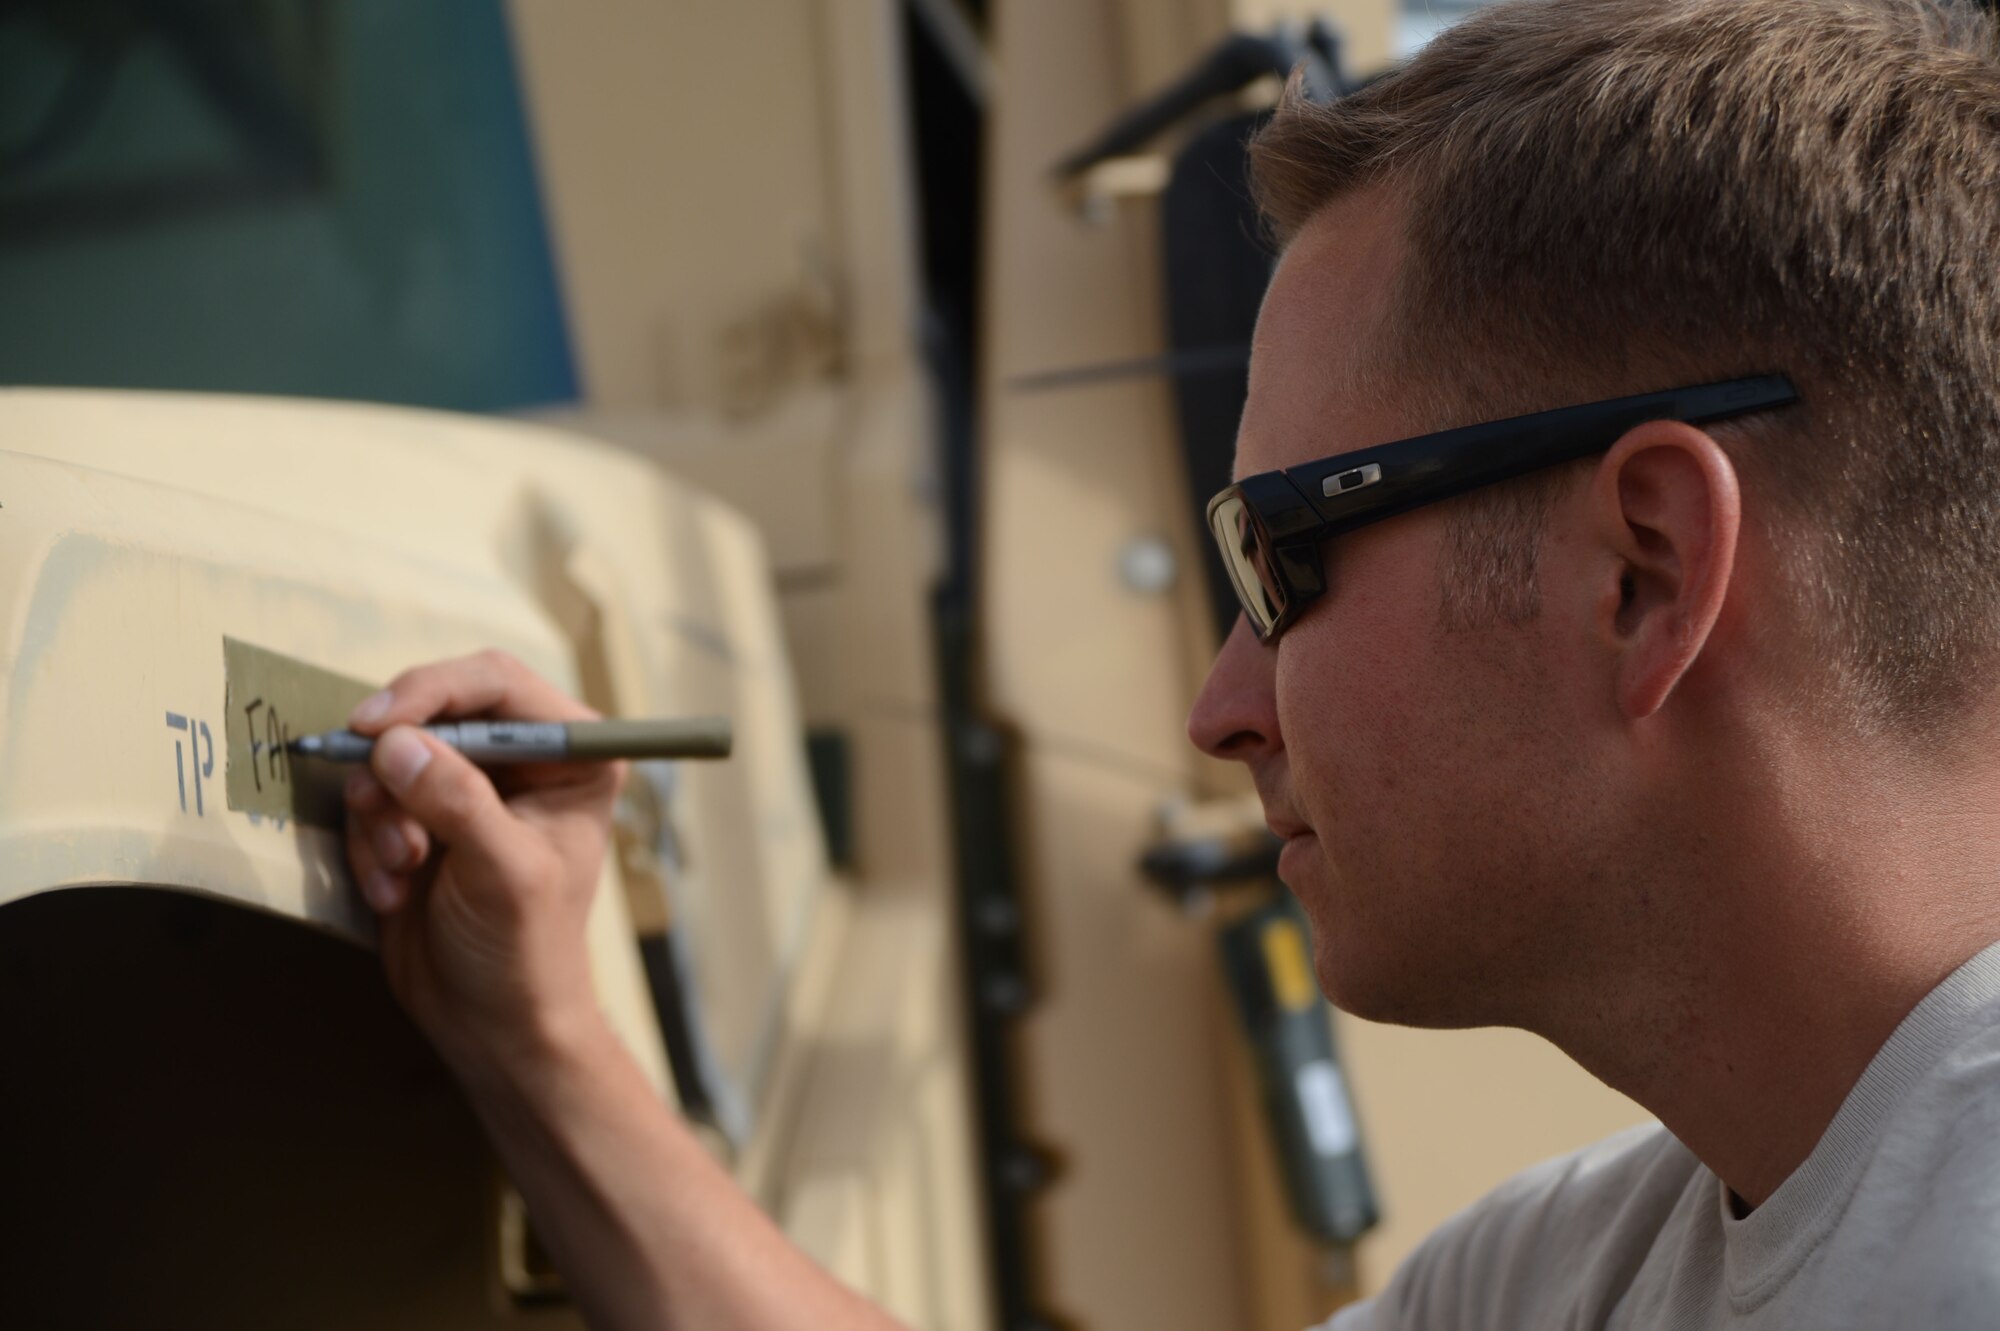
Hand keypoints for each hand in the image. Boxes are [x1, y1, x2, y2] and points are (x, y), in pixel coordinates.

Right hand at [341, 649, 622, 1072]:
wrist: (492, 1023)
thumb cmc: (526, 951)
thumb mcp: (503, 872)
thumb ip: (457, 801)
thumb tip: (397, 744)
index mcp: (574, 754)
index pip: (496, 682)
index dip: (432, 691)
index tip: (377, 725)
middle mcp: (523, 758)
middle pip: (433, 709)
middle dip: (396, 766)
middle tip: (373, 805)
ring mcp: (467, 787)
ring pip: (390, 758)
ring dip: (381, 817)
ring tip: (401, 869)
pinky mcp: (420, 819)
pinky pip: (370, 802)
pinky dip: (370, 845)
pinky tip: (394, 893)